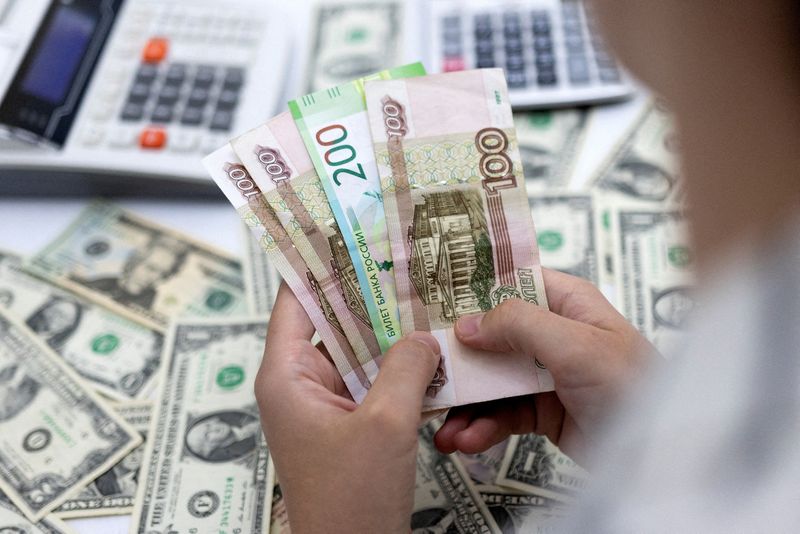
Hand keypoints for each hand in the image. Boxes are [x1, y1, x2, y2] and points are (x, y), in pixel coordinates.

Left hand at [255, 283, 440, 533]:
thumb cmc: (350, 501)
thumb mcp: (386, 423)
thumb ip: (406, 367)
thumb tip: (424, 336)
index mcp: (286, 375)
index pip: (295, 301)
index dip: (317, 263)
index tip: (345, 231)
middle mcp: (300, 383)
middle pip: (332, 320)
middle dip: (368, 294)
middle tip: (403, 259)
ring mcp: (325, 403)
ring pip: (358, 350)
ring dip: (389, 331)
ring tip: (424, 297)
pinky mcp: (349, 421)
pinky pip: (373, 379)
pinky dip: (398, 366)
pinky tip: (430, 351)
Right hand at [435, 269, 654, 463]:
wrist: (662, 455)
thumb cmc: (632, 384)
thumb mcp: (574, 344)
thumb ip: (519, 325)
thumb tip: (466, 323)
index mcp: (567, 302)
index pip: (511, 283)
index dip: (471, 291)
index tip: (430, 302)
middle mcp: (553, 334)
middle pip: (491, 337)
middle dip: (458, 359)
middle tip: (425, 374)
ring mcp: (546, 374)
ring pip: (491, 381)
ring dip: (464, 404)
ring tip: (441, 428)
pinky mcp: (543, 412)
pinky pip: (502, 415)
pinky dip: (481, 428)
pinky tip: (465, 441)